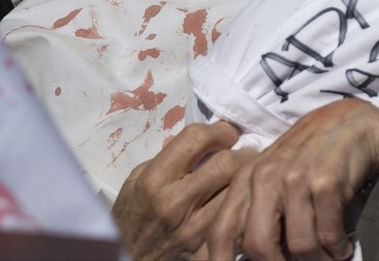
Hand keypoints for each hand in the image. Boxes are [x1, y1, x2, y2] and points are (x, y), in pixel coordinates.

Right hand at [113, 120, 242, 260]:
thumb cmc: (132, 216)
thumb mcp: (137, 179)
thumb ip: (168, 156)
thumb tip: (202, 136)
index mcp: (154, 180)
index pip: (197, 138)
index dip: (220, 130)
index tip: (227, 132)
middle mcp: (173, 204)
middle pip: (227, 164)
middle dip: (241, 153)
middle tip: (244, 153)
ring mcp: (191, 231)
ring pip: (237, 192)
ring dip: (246, 181)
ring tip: (245, 176)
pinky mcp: (204, 252)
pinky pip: (237, 223)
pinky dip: (243, 209)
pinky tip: (240, 204)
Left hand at [205, 98, 378, 260]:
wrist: (356, 121)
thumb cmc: (313, 155)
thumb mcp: (276, 176)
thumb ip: (257, 210)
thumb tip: (245, 255)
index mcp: (247, 179)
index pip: (221, 231)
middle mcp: (266, 176)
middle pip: (258, 245)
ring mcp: (296, 177)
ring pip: (299, 245)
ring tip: (328, 259)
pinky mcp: (327, 180)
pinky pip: (328, 234)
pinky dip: (337, 249)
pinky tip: (342, 247)